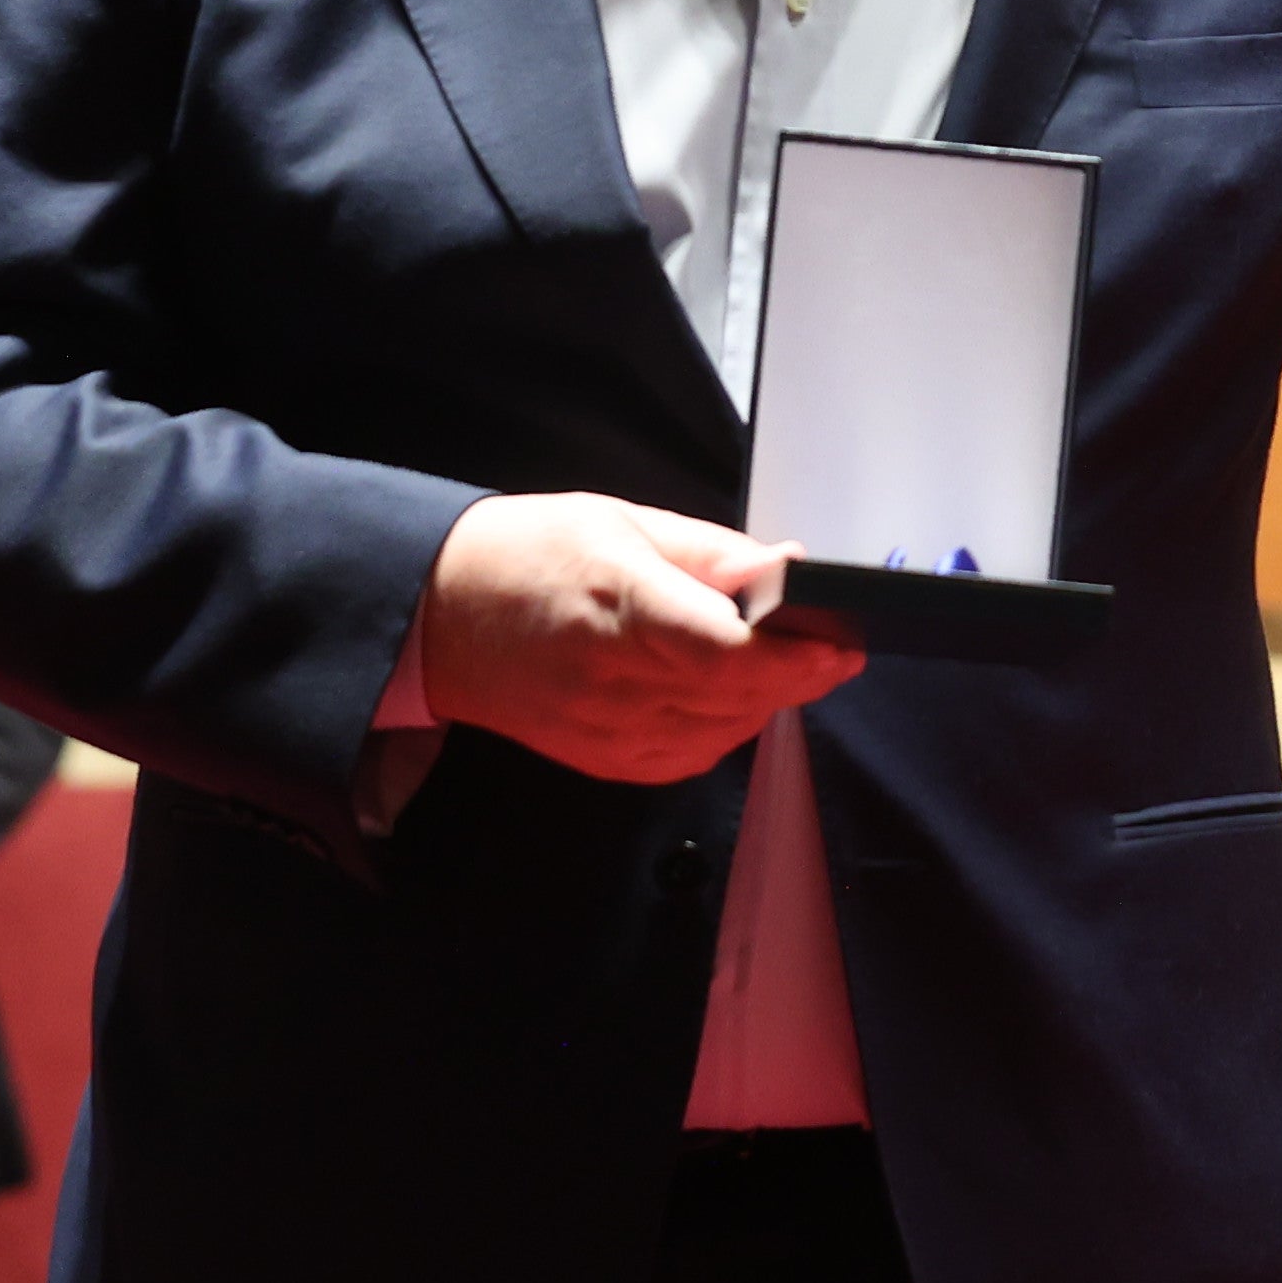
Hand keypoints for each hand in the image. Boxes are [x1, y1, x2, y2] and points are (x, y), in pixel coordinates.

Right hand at [417, 492, 859, 785]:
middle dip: (799, 675)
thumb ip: (714, 555)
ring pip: (724, 732)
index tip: (842, 640)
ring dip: (765, 701)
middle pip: (736, 697)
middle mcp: (612, 678)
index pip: (724, 651)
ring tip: (779, 661)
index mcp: (619, 604)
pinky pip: (691, 756)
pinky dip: (726, 728)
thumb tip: (791, 572)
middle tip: (832, 645)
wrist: (439, 617)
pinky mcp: (603, 760)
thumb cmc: (531, 555)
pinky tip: (728, 696)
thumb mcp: (624, 522)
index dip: (793, 656)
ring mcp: (606, 730)